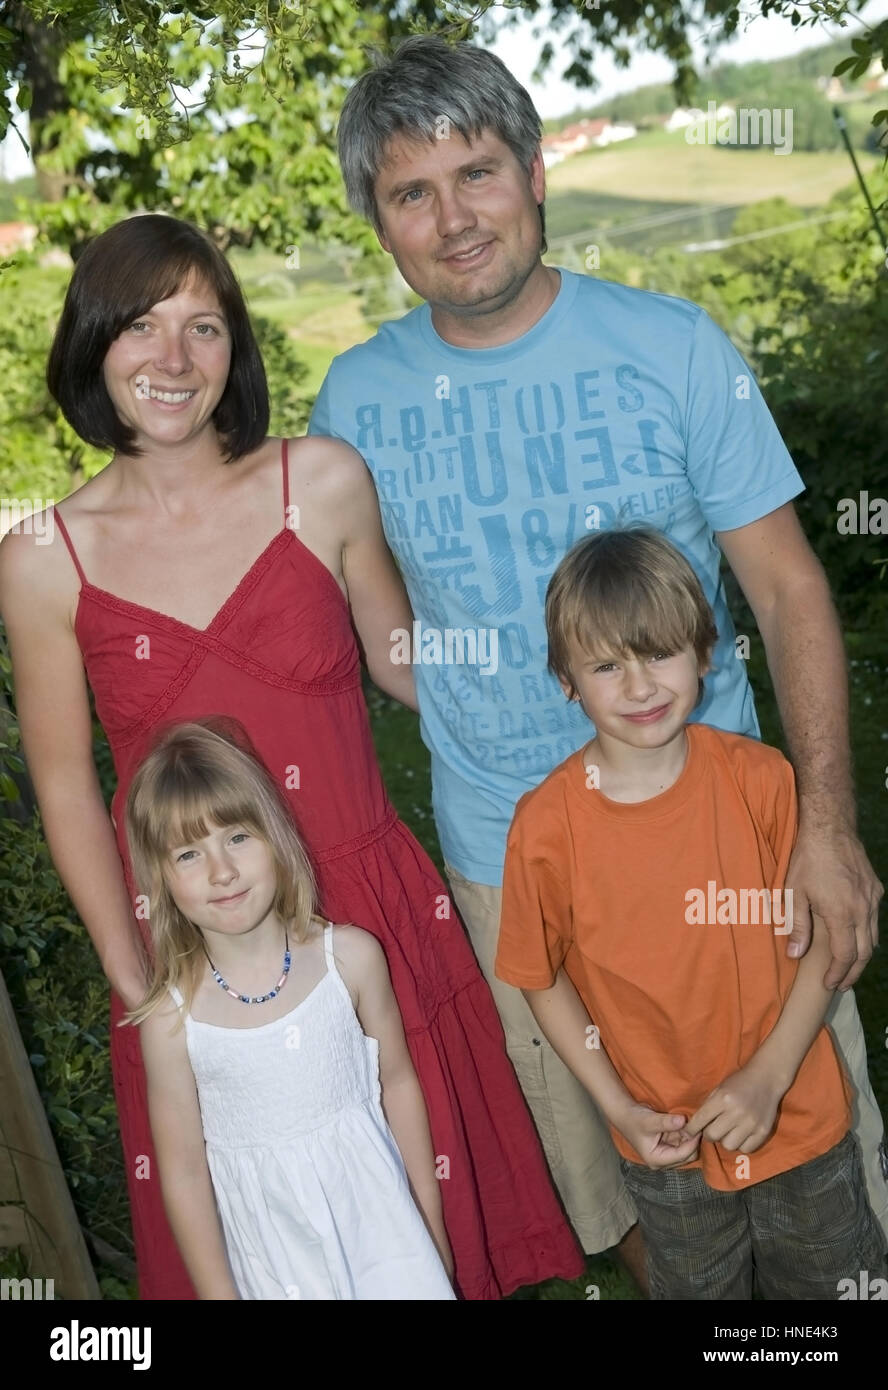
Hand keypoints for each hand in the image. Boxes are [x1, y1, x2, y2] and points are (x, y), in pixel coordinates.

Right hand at [619, 1103, 700, 1170]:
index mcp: (657, 1160)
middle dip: (692, 1142)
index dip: (692, 1143)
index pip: (682, 1156)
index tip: (698, 1128)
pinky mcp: (669, 1146)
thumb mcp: (649, 1121)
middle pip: (687, 1156)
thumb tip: (683, 1120)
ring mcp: (667, 1154)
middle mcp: (663, 1161)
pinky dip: (686, 1135)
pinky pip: (683, 1143)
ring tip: (691, 1123)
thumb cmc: (634, 1119)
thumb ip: (666, 1122)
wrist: (625, 1114)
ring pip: (687, 1150)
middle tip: (696, 1125)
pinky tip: (687, 1124)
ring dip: (690, 1138)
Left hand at [686, 1061, 782, 1153]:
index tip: (687, 1133)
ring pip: (729, 1145)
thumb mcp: (719, 1089)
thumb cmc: (739, 1083)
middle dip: (709, 1134)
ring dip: (726, 1140)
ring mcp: (751, 1123)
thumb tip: (693, 1128)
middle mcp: (736, 1112)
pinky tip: (741, 1135)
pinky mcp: (763, 1131)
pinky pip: (746, 1149)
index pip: (700, 1120)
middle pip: (713, 1136)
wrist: (766, 1079)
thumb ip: (707, 1107)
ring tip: (729, 1131)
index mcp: (722, 1099)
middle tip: (713, 1129)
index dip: (691, 1129)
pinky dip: (741, 1144)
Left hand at [784, 822, 881, 989]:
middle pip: (864, 952)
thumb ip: (796, 926)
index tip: (829, 984)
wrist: (830, 828)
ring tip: (848, 968)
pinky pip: (874, 919)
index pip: (845, 956)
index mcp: (842, 913)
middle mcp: (862, 909)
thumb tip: (795, 955)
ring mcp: (872, 898)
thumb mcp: (793, 893)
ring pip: (872, 937)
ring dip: (861, 956)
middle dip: (853, 972)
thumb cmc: (807, 859)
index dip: (838, 974)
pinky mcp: (875, 889)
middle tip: (841, 985)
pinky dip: (866, 935)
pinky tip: (854, 938)